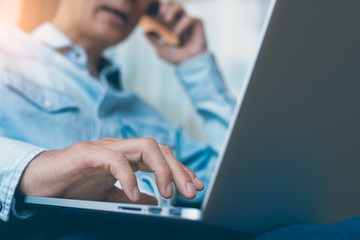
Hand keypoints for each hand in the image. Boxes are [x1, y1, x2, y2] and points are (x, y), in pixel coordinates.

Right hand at [19, 138, 203, 204]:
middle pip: (160, 149)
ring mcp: (105, 148)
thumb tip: (154, 199)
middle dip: (179, 170)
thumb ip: (131, 193)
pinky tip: (134, 195)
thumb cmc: (72, 185)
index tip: (195, 187)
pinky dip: (128, 177)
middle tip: (191, 192)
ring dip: (161, 169)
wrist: (38, 181)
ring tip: (169, 194)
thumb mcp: (108, 194)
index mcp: (127, 157)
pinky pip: (114, 159)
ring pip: (144, 147)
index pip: (162, 158)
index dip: (181, 170)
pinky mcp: (87, 153)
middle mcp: (121, 149)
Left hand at [146, 2, 206, 64]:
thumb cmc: (177, 59)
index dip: (157, 9)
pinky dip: (181, 25)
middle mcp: (179, 22)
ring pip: (179, 7)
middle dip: (165, 6)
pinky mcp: (197, 23)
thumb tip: (144, 32)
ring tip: (166, 19)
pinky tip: (176, 34)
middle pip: (171, 6)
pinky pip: (188, 19)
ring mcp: (188, 22)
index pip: (164, 12)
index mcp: (170, 27)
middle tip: (160, 11)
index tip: (150, 11)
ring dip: (172, 10)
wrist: (190, 64)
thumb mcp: (161, 50)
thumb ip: (153, 40)